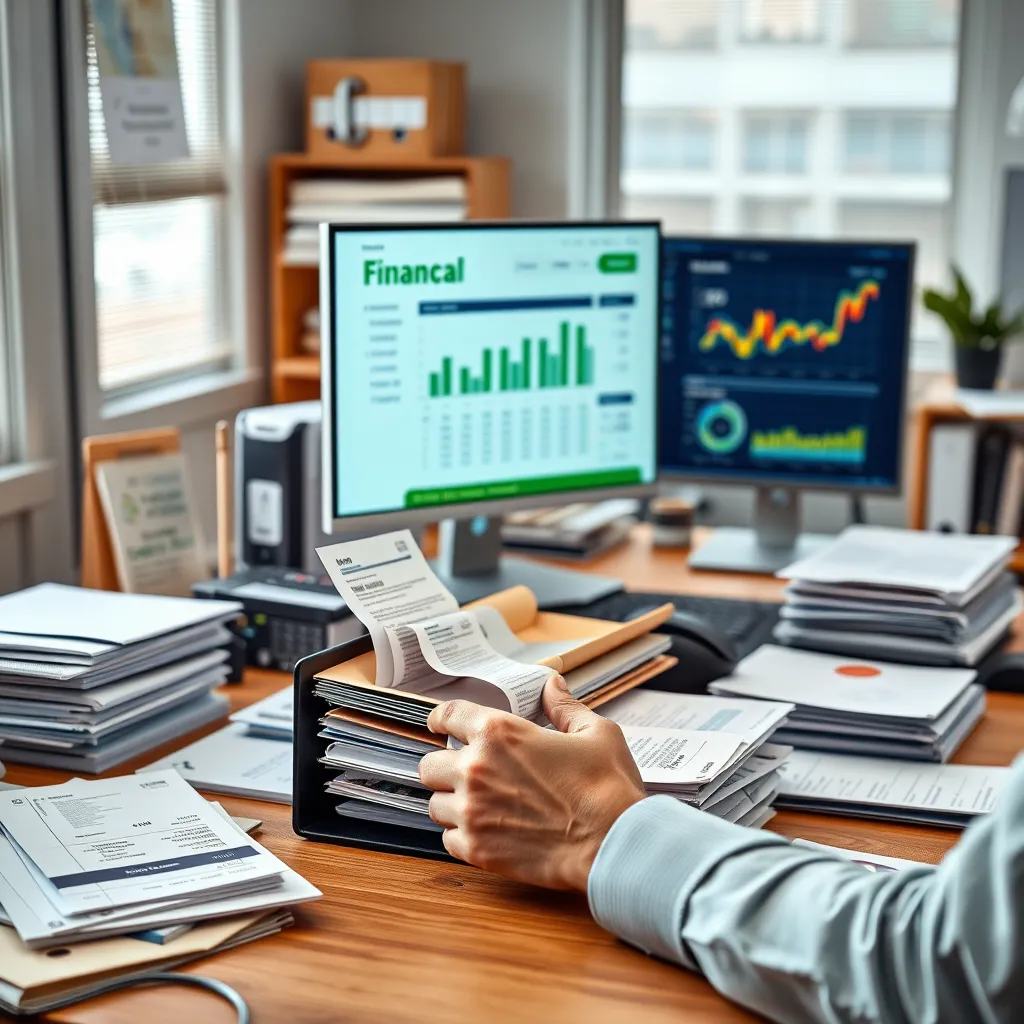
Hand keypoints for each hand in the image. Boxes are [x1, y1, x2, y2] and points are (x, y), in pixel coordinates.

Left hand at [419, 675, 645, 891]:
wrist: (613, 842)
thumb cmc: (606, 786)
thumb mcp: (595, 732)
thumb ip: (565, 707)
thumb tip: (553, 685)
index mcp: (499, 732)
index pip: (449, 715)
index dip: (441, 718)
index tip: (438, 724)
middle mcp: (476, 769)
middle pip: (429, 764)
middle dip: (444, 766)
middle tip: (464, 772)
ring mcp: (472, 811)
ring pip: (435, 804)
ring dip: (452, 802)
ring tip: (477, 805)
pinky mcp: (477, 849)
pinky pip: (448, 839)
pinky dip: (462, 835)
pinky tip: (485, 831)